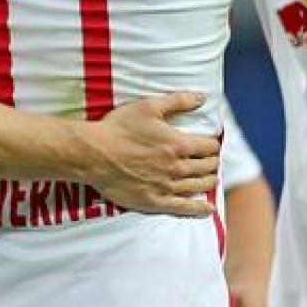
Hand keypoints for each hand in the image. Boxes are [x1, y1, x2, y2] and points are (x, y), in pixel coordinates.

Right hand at [84, 92, 219, 216]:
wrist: (93, 154)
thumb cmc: (119, 128)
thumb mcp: (148, 107)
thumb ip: (178, 101)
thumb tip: (202, 98)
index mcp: (178, 144)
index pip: (208, 146)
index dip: (213, 144)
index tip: (211, 144)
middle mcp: (177, 167)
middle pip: (206, 167)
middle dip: (212, 162)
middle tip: (212, 161)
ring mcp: (166, 186)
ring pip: (198, 186)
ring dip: (209, 181)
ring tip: (211, 178)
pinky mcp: (154, 201)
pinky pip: (183, 207)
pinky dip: (199, 208)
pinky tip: (208, 208)